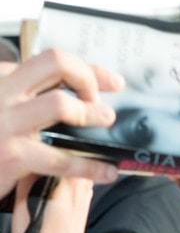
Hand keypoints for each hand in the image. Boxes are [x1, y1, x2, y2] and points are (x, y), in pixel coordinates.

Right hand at [0, 49, 123, 198]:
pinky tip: (107, 171)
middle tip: (99, 102)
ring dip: (91, 114)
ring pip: (60, 104)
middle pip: (56, 64)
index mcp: (4, 79)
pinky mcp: (12, 155)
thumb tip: (85, 92)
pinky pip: (61, 157)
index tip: (115, 83)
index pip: (54, 61)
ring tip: (106, 122)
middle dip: (87, 79)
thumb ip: (38, 96)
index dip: (91, 70)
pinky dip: (90, 165)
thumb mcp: (9, 108)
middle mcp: (3, 92)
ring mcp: (7, 122)